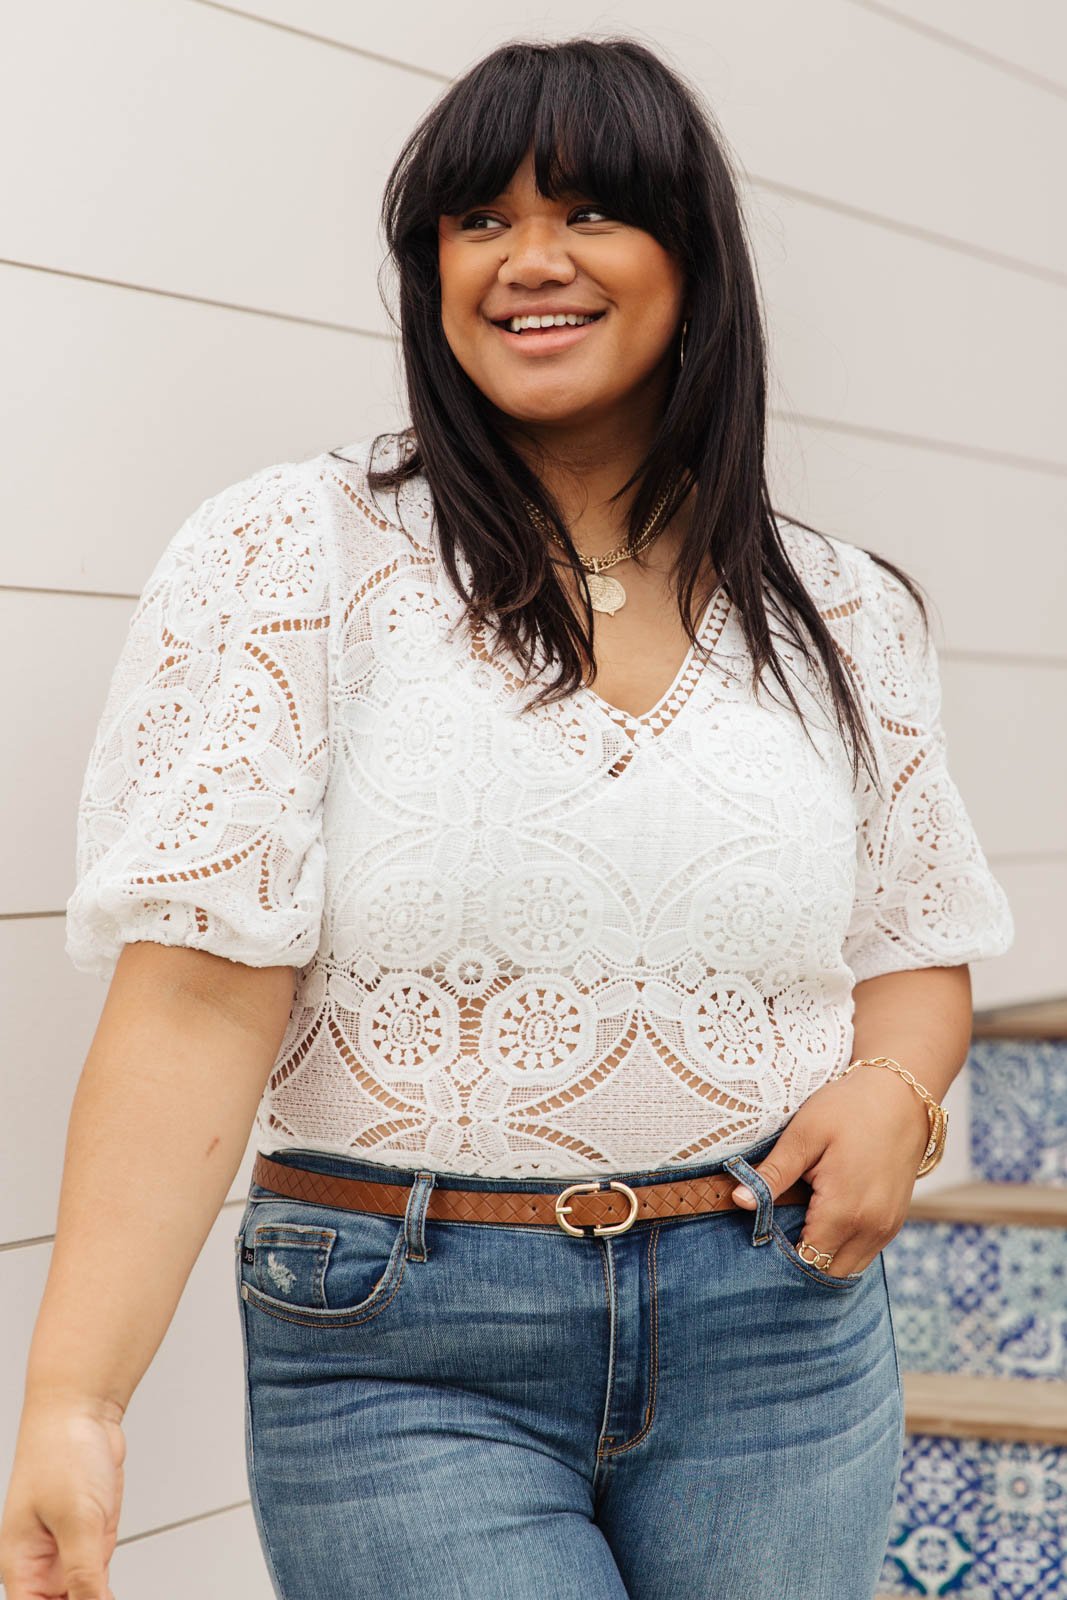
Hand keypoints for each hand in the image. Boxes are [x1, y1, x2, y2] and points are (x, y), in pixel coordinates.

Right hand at [0, 1392, 125, 1599]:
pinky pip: (98, 1580)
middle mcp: (41, 1564)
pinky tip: (113, 1595)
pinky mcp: (91, 1541)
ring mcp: (68, 1553)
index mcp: (21, 1565)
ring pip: (80, 1598)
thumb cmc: (62, 1451)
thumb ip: (84, 1571)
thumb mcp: (77, 1518)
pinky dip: (106, 1593)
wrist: (82, 1412)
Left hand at [730, 1066, 931, 1276]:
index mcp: (845, 1210)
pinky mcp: (894, 1222)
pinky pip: (863, 1253)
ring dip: (821, 1259)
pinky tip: (820, 1225)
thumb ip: (773, 1174)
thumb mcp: (804, 1134)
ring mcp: (887, 1228)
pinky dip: (840, 1249)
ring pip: (847, 1269)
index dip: (779, 1260)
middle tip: (771, 1240)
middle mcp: (871, 1229)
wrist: (901, 1094)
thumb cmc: (848, 1108)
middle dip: (798, 1264)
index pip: (806, 1261)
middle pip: (827, 1272)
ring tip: (794, 1231)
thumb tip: (739, 1202)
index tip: (757, 1245)